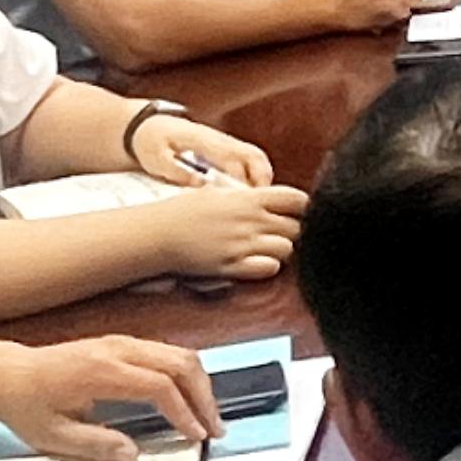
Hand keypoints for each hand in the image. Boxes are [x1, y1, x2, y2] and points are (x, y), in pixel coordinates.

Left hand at [0, 332, 226, 460]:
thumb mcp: (52, 436)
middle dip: (204, 396)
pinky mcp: (122, 344)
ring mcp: (121, 342)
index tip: (195, 437)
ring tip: (208, 417)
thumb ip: (94, 445)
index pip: (158, 386)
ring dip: (199, 384)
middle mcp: (116, 349)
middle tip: (215, 428)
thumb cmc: (27, 405)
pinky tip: (188, 400)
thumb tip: (133, 455)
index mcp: (100, 371)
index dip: (183, 412)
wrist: (8, 374)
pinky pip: (165, 352)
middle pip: (179, 361)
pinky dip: (185, 375)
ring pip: (178, 353)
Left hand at [128, 112, 271, 189]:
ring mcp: (224, 142)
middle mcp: (218, 139)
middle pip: (254, 155)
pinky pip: (249, 159)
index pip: (233, 159)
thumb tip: (199, 184)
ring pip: (256, 156)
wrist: (148, 125)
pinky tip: (248, 194)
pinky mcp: (224, 148)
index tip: (242, 201)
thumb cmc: (151, 142)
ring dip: (263, 178)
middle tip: (260, 204)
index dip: (241, 181)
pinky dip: (256, 175)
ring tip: (258, 202)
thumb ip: (176, 171)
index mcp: (203, 140)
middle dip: (263, 180)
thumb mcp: (156, 158)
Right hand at [150, 179, 306, 285]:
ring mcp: (242, 245)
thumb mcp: (218, 192)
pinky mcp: (233, 266)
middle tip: (281, 232)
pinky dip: (268, 266)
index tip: (297, 212)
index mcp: (248, 198)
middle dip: (294, 230)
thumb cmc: (184, 210)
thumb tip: (268, 196)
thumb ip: (246, 195)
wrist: (157, 233)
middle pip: (297, 227)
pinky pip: (269, 268)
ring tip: (266, 247)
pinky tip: (256, 261)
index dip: (302, 206)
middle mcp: (249, 221)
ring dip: (281, 249)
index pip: (296, 199)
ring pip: (287, 249)